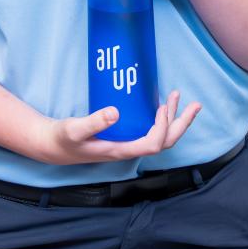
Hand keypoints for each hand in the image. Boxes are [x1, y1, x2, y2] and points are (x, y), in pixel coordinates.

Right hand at [35, 90, 201, 164]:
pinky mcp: (123, 137)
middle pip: (165, 142)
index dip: (162, 127)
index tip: (160, 107)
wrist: (54, 146)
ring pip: (160, 137)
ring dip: (174, 119)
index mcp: (121, 151)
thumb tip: (115, 112)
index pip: (153, 144)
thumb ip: (93, 122)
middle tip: (194, 104)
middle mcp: (129, 149)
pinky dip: (161, 118)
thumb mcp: (74, 129)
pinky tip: (160, 105)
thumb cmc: (64, 139)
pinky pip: (150, 131)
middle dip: (181, 124)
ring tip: (179, 98)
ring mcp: (128, 144)